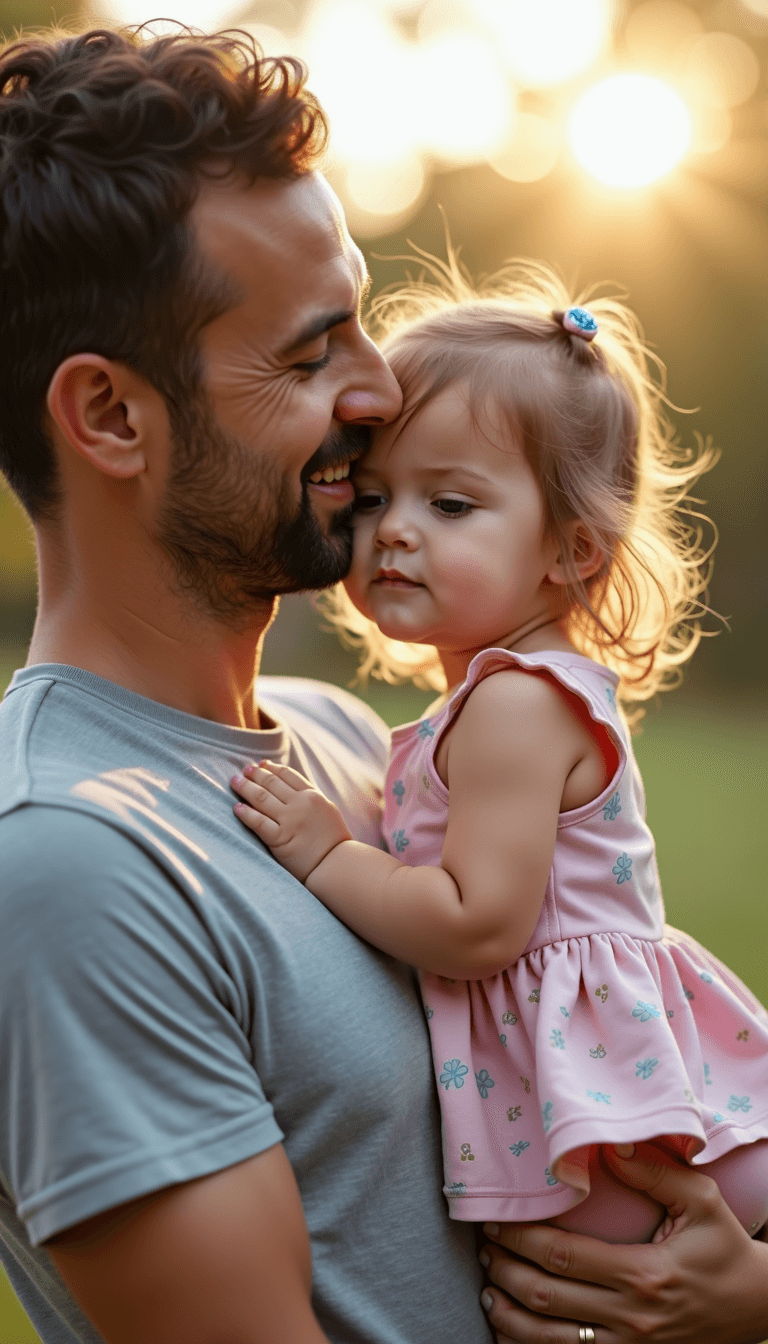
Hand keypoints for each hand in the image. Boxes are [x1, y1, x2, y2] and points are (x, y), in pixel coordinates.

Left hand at [231, 762, 351, 883]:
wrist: (338, 864)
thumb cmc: (334, 840)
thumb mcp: (328, 810)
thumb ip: (311, 797)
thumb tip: (293, 787)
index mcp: (313, 796)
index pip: (288, 775)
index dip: (272, 768)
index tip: (261, 765)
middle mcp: (300, 804)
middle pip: (272, 783)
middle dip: (256, 774)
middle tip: (244, 770)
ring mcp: (290, 821)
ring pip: (262, 798)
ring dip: (246, 788)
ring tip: (235, 782)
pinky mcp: (280, 839)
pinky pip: (259, 823)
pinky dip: (246, 814)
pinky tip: (237, 808)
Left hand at [479, 1142, 767, 1343]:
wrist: (756, 1308)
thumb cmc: (725, 1250)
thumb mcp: (703, 1201)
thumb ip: (656, 1170)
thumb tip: (609, 1146)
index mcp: (644, 1275)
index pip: (564, 1256)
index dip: (522, 1237)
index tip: (497, 1221)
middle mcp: (632, 1319)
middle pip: (547, 1297)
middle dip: (505, 1271)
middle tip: (485, 1248)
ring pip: (549, 1341)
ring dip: (510, 1315)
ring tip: (488, 1290)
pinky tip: (511, 1332)